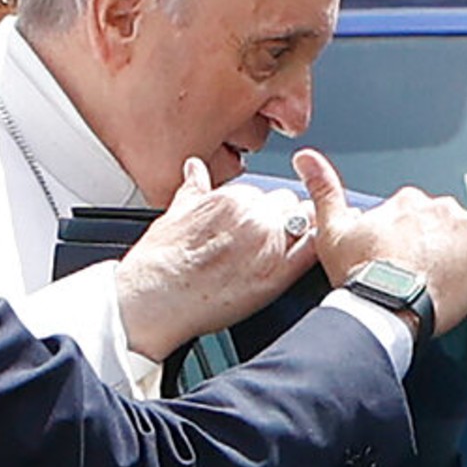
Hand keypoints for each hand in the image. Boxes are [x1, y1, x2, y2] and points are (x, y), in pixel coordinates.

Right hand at [116, 157, 319, 360]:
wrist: (155, 297)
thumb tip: (195, 169)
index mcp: (233, 198)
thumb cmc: (160, 261)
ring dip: (296, 235)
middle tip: (259, 244)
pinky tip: (298, 262)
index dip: (261, 211)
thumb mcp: (174, 213)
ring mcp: (269, 244)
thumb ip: (193, 188)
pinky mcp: (278, 274)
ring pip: (304, 225)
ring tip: (271, 257)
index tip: (249, 227)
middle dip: (280, 220)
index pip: (266, 194)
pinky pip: (310, 253)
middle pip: (289, 206)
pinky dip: (311, 253)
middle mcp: (255, 215)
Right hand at [292, 148, 466, 338]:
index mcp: (405, 202)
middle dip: (435, 241)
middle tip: (422, 269)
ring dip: (461, 247)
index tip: (402, 255)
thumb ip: (322, 189)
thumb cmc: (361, 275)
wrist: (386, 306)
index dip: (408, 236)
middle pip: (443, 221)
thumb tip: (306, 158)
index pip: (415, 213)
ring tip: (447, 275)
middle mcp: (437, 206)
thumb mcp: (332, 230)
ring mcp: (465, 226)